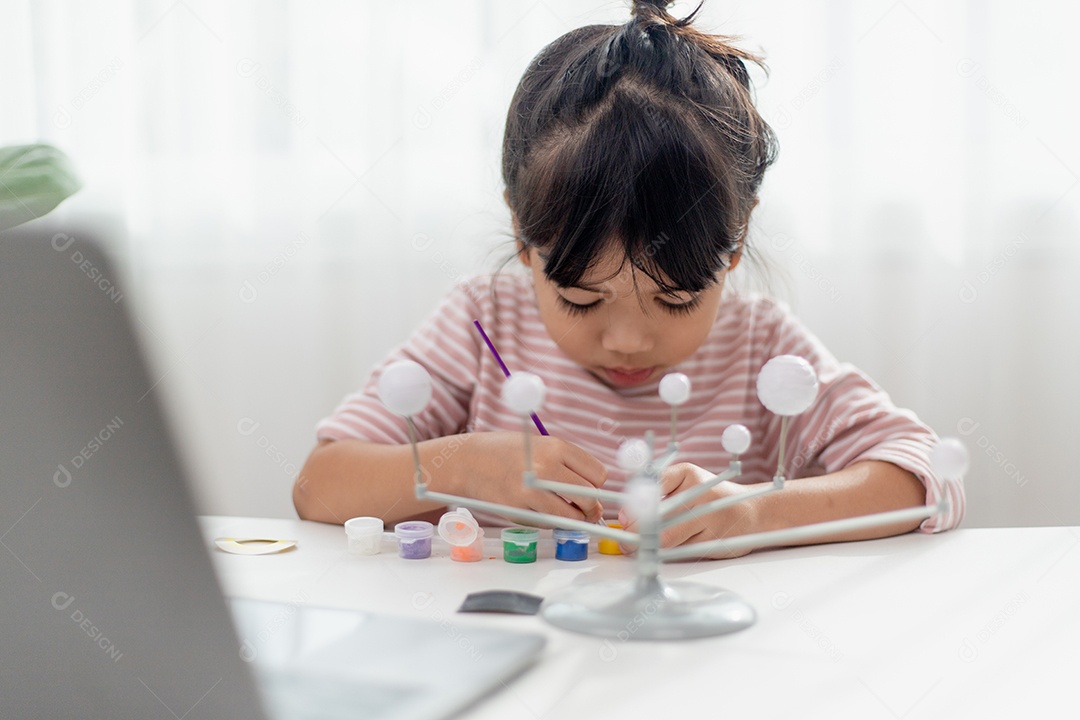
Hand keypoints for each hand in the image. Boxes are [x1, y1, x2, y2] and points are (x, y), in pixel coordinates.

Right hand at [441, 432, 606, 523]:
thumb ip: (569, 465)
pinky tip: (543, 510)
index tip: (591, 489)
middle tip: (587, 509)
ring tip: (567, 512)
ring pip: (572, 516)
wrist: (470, 461)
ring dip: (574, 518)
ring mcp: (532, 491)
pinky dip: (552, 521)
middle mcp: (546, 468)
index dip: (597, 485)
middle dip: (591, 506)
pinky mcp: (519, 510)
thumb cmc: (510, 453)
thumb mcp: (543, 445)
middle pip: (590, 497)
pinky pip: (549, 523)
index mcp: (556, 447)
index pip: (598, 475)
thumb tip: (596, 495)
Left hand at [618, 462, 758, 558]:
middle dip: (635, 530)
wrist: (752, 510)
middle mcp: (700, 493)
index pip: (650, 489)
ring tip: (634, 548)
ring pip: (666, 538)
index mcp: (688, 474)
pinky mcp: (714, 542)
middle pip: (656, 516)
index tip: (622, 519)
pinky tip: (658, 553)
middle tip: (624, 538)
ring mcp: (709, 519)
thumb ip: (657, 492)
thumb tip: (624, 516)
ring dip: (646, 545)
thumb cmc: (711, 496)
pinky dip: (666, 554)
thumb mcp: (686, 481)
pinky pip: (681, 552)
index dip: (633, 507)